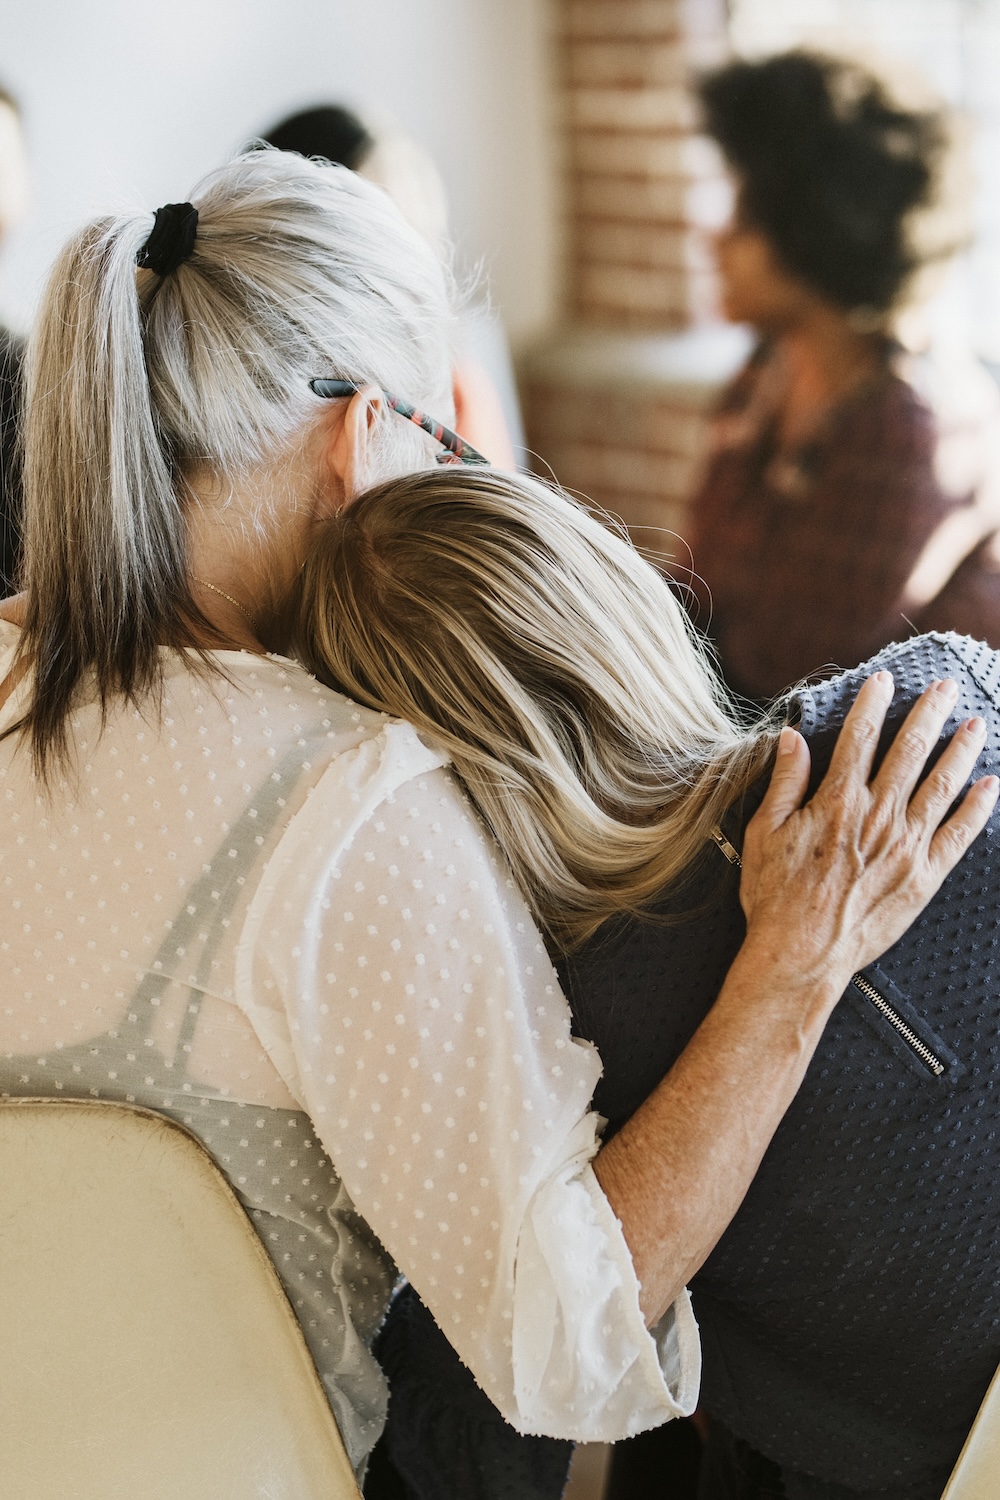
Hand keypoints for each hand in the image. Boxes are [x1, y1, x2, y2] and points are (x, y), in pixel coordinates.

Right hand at [740, 672, 997, 990]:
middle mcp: (878, 816)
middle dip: (929, 713)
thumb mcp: (765, 832)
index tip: (885, 680)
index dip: (874, 703)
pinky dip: (978, 807)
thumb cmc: (776, 896)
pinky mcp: (924, 876)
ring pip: (942, 784)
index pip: (860, 737)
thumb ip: (785, 782)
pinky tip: (990, 784)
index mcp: (837, 802)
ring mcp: (906, 846)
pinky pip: (959, 834)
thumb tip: (791, 737)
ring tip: (976, 722)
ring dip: (960, 749)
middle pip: (909, 751)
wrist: (800, 954)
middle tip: (945, 686)